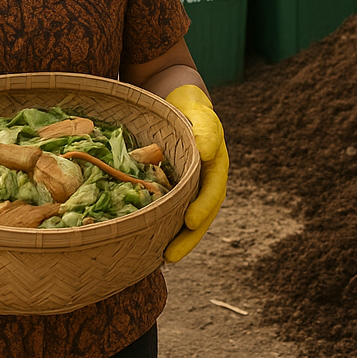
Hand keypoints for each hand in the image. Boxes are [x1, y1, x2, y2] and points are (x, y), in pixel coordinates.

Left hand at [163, 86, 227, 261]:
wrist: (173, 98)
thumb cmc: (189, 105)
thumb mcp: (199, 112)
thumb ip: (205, 130)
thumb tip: (208, 152)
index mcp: (215, 165)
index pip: (213, 191)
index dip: (203, 207)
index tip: (190, 222)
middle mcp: (203, 181)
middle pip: (200, 214)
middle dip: (187, 238)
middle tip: (170, 256)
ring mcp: (186, 187)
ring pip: (183, 218)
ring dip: (174, 239)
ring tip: (158, 259)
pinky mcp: (167, 189)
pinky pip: (165, 211)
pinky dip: (157, 226)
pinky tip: (140, 240)